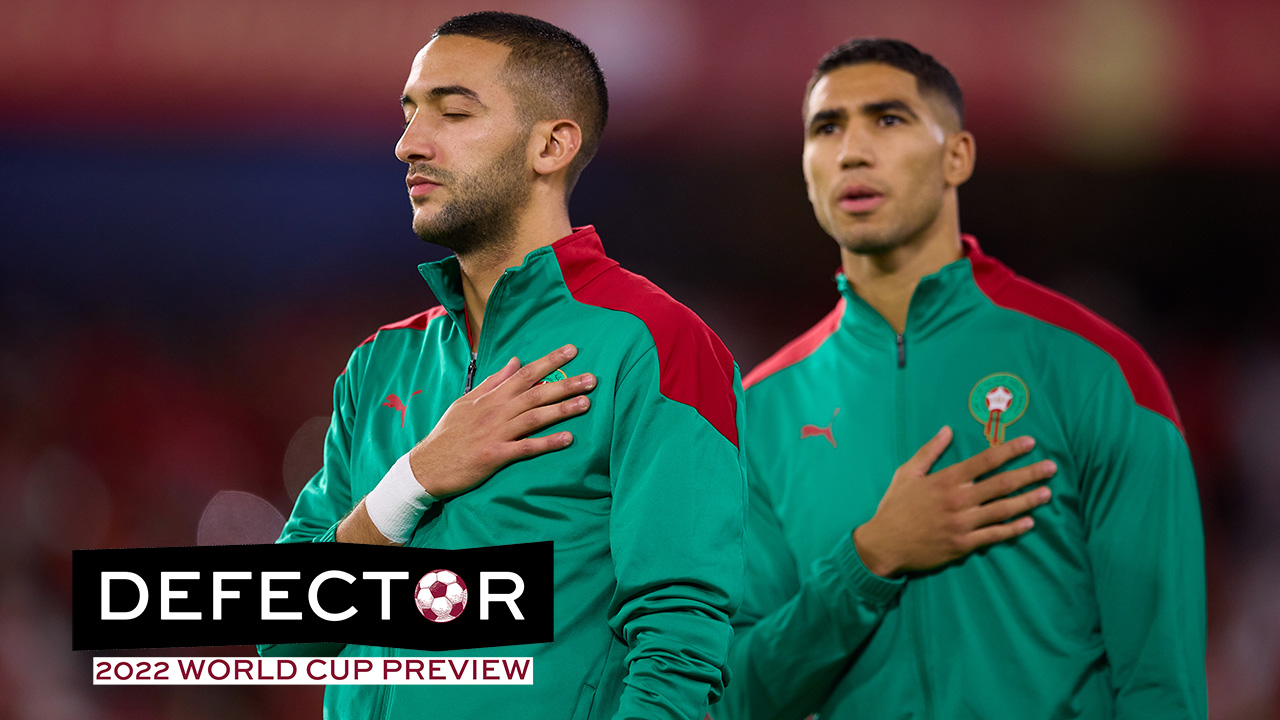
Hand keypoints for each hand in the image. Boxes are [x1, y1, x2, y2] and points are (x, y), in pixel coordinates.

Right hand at [408, 344, 594, 498]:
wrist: (426, 466)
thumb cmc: (448, 434)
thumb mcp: (466, 401)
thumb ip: (493, 381)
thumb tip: (515, 361)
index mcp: (490, 397)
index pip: (524, 373)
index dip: (549, 361)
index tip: (571, 350)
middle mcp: (495, 411)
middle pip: (536, 393)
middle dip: (565, 383)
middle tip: (593, 378)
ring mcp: (496, 433)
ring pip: (534, 417)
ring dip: (562, 409)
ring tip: (587, 403)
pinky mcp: (495, 456)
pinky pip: (525, 448)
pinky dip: (547, 442)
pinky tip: (568, 439)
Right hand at [853, 426, 1054, 576]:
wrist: (884, 544)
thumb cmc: (894, 507)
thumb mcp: (907, 473)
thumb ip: (929, 451)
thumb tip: (947, 430)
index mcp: (946, 479)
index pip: (986, 460)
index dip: (1010, 450)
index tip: (1030, 443)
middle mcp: (959, 500)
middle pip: (1002, 484)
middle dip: (1029, 473)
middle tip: (1051, 467)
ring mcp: (963, 524)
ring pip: (1003, 509)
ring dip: (1028, 500)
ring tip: (1047, 493)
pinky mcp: (964, 545)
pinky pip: (995, 535)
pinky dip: (1013, 529)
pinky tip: (1029, 522)